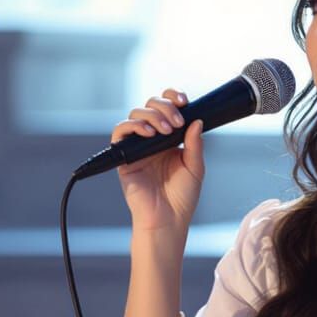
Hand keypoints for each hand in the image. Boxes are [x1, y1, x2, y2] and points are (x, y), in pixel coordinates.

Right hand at [111, 88, 204, 232]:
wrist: (167, 219)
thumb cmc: (181, 197)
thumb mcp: (195, 167)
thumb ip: (195, 143)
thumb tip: (196, 120)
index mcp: (170, 138)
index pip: (167, 108)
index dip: (172, 97)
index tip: (184, 101)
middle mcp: (152, 139)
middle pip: (150, 105)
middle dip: (164, 107)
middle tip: (176, 122)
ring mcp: (137, 146)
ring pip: (135, 114)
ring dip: (152, 116)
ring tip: (165, 130)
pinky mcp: (124, 156)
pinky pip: (120, 132)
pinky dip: (133, 126)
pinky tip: (148, 132)